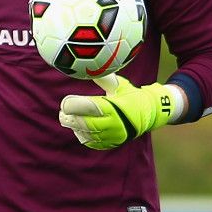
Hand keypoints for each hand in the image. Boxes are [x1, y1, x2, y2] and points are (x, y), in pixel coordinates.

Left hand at [58, 73, 176, 149]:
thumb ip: (103, 78)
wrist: (149, 114)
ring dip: (74, 127)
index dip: (74, 105)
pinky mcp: (111, 143)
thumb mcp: (119, 85)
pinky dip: (82, 136)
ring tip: (67, 119)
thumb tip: (88, 67)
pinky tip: (78, 129)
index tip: (65, 102)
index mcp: (114, 107)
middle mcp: (113, 123)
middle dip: (70, 118)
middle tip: (62, 113)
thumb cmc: (130, 95)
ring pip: (87, 134)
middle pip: (85, 123)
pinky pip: (92, 142)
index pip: (88, 107)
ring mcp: (112, 135)